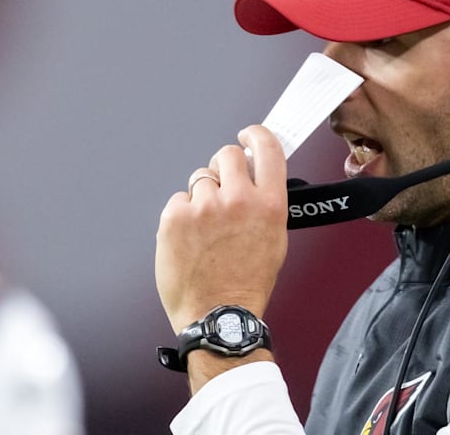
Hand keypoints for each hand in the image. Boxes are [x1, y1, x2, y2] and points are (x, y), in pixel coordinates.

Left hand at [156, 125, 288, 334]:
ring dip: (203, 195)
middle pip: (227, 155)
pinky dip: (183, 215)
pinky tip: (191, 238)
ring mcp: (204, 207)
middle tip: (222, 187)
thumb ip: (265, 202)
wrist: (219, 314)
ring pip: (200, 179)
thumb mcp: (274, 237)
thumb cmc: (247, 281)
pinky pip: (178, 200)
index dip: (256, 135)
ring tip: (207, 227)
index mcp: (269, 204)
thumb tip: (254, 177)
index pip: (267, 149)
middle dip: (224, 167)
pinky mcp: (175, 218)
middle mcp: (238, 200)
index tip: (248, 134)